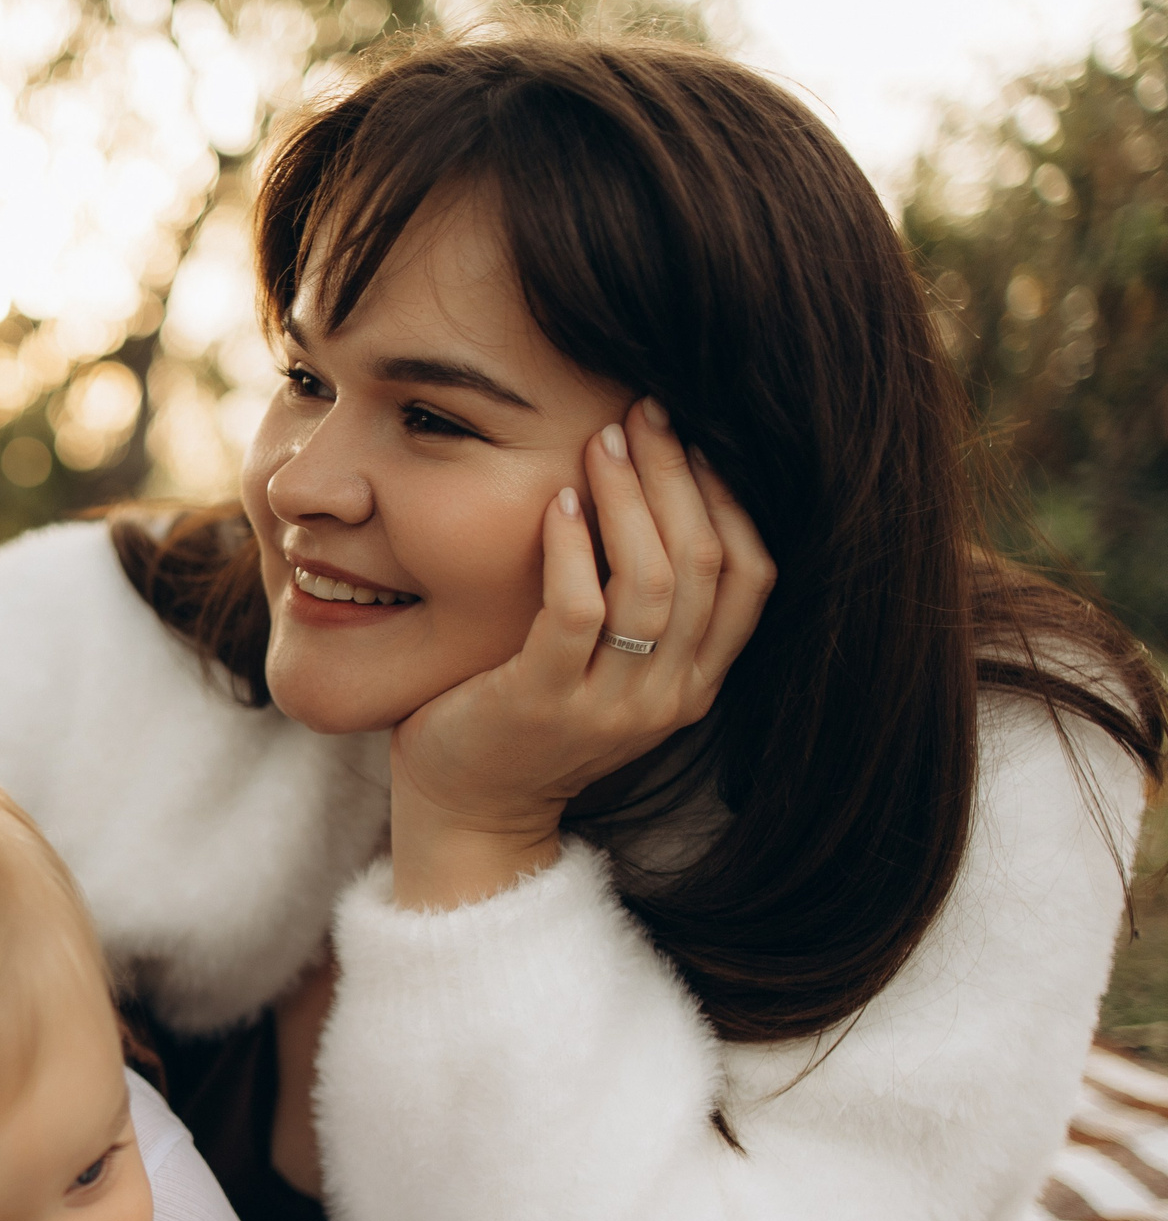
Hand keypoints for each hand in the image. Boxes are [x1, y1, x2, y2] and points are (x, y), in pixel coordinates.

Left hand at [388, 396, 776, 910]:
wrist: (467, 807)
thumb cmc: (528, 715)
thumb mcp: (610, 664)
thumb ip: (644, 602)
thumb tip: (658, 485)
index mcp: (697, 682)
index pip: (752, 573)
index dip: (728, 495)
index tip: (691, 435)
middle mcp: (669, 697)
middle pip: (705, 562)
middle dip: (678, 474)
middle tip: (644, 413)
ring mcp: (611, 705)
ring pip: (653, 581)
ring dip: (629, 497)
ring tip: (602, 442)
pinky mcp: (545, 703)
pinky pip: (578, 611)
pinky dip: (571, 548)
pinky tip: (557, 503)